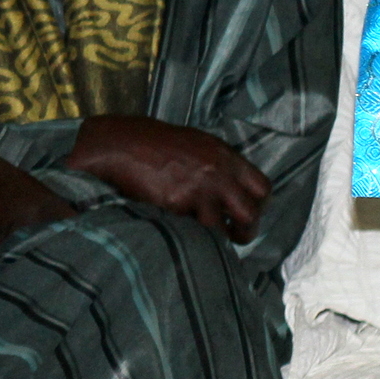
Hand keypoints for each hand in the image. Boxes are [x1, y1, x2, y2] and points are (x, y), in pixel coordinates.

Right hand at [69, 115, 270, 241]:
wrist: (117, 144)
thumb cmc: (152, 142)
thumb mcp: (195, 143)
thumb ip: (218, 165)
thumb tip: (233, 189)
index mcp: (224, 156)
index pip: (262, 188)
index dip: (259, 205)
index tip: (248, 213)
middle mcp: (217, 173)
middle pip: (250, 214)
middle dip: (246, 230)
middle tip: (236, 235)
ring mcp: (197, 189)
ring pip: (220, 229)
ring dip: (214, 236)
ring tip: (203, 236)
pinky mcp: (176, 204)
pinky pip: (191, 228)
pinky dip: (187, 231)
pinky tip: (177, 225)